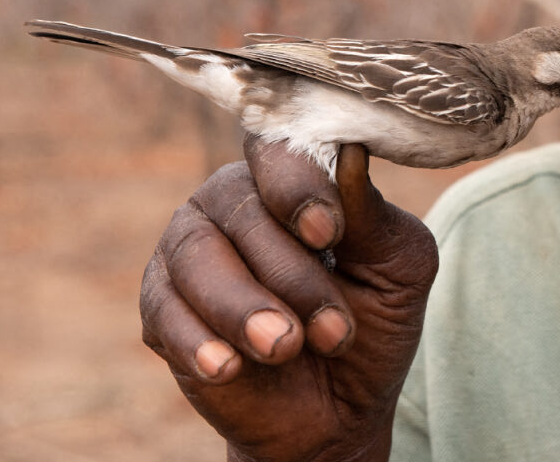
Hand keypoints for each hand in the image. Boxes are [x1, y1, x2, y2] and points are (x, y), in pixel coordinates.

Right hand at [139, 137, 438, 461]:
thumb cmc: (372, 321)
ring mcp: (189, 250)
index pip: (279, 151)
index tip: (327, 235)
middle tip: (333, 332)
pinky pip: (165, 311)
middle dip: (292, 274)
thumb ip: (374, 217)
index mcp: (291, 177)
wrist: (339, 409)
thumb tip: (353, 154)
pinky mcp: (162, 308)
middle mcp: (232, 199)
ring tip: (285, 348)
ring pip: (197, 257)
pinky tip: (230, 367)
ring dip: (243, 306)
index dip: (299, 187)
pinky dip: (198, 341)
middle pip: (242, 209)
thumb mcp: (398, 270)